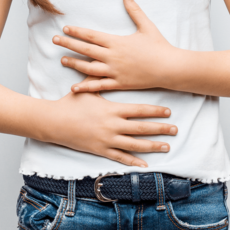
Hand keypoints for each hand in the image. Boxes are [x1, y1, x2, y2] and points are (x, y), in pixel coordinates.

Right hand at [46, 73, 177, 167]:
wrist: (54, 122)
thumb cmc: (71, 104)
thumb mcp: (87, 90)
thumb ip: (100, 81)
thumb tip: (107, 65)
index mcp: (112, 109)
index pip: (139, 110)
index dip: (156, 111)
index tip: (169, 112)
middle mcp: (113, 125)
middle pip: (142, 128)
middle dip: (160, 129)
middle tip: (175, 130)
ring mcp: (107, 140)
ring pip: (135, 145)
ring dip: (152, 146)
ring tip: (166, 146)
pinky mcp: (100, 150)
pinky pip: (120, 157)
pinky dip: (133, 161)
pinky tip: (145, 164)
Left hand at [52, 0, 175, 92]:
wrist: (169, 68)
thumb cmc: (159, 46)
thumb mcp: (146, 26)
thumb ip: (134, 10)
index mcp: (117, 42)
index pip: (91, 35)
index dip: (77, 32)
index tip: (65, 29)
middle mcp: (112, 56)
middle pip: (85, 50)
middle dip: (68, 44)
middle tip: (54, 40)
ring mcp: (115, 71)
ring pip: (88, 68)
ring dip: (74, 63)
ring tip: (62, 60)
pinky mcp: (119, 83)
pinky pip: (99, 85)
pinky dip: (85, 86)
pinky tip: (74, 87)